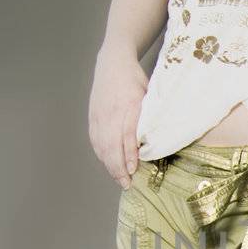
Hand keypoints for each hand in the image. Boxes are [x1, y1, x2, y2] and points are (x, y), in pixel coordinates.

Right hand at [89, 44, 147, 186]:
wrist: (112, 64)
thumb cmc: (136, 81)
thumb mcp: (149, 95)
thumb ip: (149, 118)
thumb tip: (154, 142)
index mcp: (128, 105)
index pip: (126, 134)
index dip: (129, 153)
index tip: (134, 169)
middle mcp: (111, 112)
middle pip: (111, 145)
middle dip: (118, 167)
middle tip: (127, 184)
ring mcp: (99, 116)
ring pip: (102, 146)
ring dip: (110, 165)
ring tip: (120, 180)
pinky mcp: (93, 118)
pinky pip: (95, 141)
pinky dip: (102, 156)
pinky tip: (109, 165)